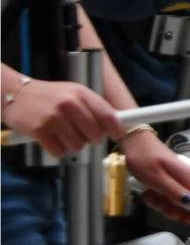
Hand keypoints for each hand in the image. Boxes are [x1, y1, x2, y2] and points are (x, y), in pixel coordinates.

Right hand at [2, 77, 123, 156]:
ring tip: (64, 134)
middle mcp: (69, 104)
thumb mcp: (73, 92)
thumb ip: (91, 106)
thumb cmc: (50, 96)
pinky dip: (58, 150)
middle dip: (91, 138)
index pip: (107, 114)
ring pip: (78, 145)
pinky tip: (52, 139)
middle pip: (95, 134)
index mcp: (81, 93)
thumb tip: (114, 124)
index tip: (117, 134)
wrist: (16, 94)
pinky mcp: (40, 131)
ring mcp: (54, 118)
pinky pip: (59, 152)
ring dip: (73, 145)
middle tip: (82, 134)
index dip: (115, 127)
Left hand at [119, 131, 189, 223]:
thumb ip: (173, 192)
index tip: (181, 219)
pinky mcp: (173, 182)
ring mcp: (181, 181)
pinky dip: (159, 199)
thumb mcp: (156, 178)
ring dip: (163, 205)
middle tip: (158, 202)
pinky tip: (149, 192)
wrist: (135, 142)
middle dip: (174, 210)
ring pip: (178, 204)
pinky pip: (170, 198)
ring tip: (150, 195)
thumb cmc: (144, 158)